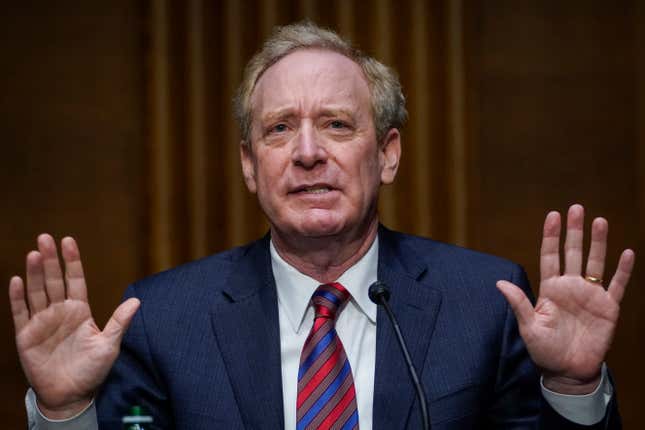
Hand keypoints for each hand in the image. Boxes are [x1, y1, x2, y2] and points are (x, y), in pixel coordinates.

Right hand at [8, 234, 139, 418]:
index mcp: (80, 311)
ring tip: (34, 253)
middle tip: (45, 237)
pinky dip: (18, 297)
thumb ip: (119, 322)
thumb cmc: (92, 370)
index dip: (72, 261)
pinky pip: (20, 313)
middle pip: (53, 280)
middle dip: (50, 259)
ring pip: (37, 292)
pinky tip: (17, 280)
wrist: (70, 395)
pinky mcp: (26, 336)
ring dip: (35, 273)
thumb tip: (137, 301)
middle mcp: (60, 312)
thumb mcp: (109, 346)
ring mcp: (42, 322)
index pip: (75, 280)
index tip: (68, 240)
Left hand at [496, 204, 634, 393]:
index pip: (550, 256)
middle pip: (572, 252)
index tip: (552, 215)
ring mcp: (590, 295)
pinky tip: (627, 252)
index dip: (551, 236)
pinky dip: (623, 270)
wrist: (568, 370)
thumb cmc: (544, 350)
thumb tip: (499, 283)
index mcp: (550, 288)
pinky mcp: (608, 307)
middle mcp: (570, 286)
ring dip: (597, 243)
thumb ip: (519, 304)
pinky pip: (617, 285)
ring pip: (594, 263)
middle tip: (576, 208)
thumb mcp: (528, 327)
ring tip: (599, 221)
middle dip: (574, 231)